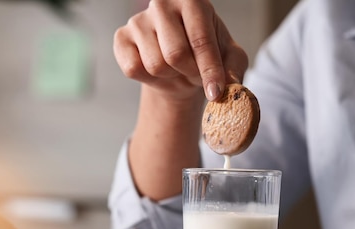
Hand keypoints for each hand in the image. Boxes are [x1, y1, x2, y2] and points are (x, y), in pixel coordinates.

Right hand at [113, 0, 247, 101]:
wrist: (177, 65)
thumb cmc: (203, 56)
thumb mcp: (228, 59)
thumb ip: (234, 68)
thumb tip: (229, 84)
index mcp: (192, 0)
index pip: (200, 39)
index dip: (210, 70)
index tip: (215, 93)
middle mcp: (162, 3)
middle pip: (175, 54)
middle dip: (190, 73)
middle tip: (195, 74)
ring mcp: (138, 20)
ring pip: (155, 65)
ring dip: (170, 76)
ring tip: (176, 70)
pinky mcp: (121, 38)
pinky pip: (132, 68)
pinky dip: (148, 78)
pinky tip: (156, 70)